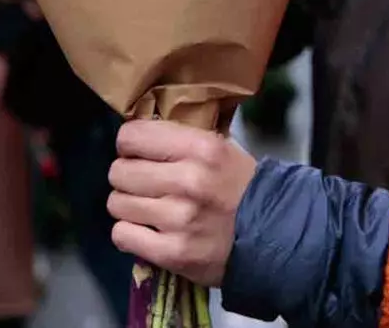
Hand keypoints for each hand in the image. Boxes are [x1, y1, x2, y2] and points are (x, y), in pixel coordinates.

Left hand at [107, 120, 256, 286]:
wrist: (272, 236)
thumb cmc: (240, 187)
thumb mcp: (219, 148)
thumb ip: (179, 139)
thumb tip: (136, 136)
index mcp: (200, 148)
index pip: (131, 136)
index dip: (129, 145)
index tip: (137, 153)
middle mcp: (187, 180)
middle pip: (119, 172)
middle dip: (127, 177)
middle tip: (143, 184)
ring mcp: (178, 219)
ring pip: (116, 203)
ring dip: (128, 206)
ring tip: (147, 209)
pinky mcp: (172, 252)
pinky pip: (122, 235)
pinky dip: (130, 234)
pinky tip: (147, 231)